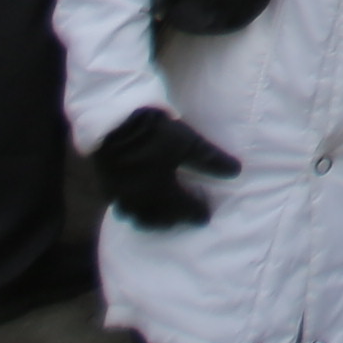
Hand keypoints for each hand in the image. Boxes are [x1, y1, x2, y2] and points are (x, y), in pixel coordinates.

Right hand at [89, 108, 240, 227]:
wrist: (115, 121)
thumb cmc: (155, 133)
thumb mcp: (189, 144)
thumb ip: (211, 160)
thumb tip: (236, 171)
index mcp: (161, 193)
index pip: (183, 209)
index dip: (195, 213)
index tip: (204, 217)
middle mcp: (140, 199)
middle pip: (157, 219)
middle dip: (170, 221)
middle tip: (180, 220)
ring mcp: (120, 194)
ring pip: (135, 216)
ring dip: (148, 219)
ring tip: (155, 216)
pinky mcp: (106, 184)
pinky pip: (119, 206)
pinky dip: (129, 209)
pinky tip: (132, 202)